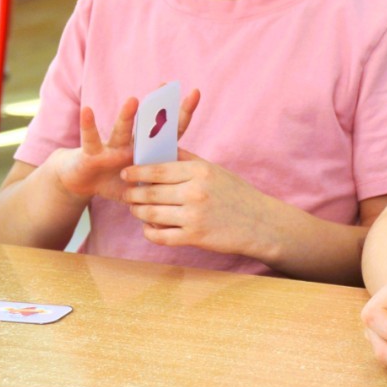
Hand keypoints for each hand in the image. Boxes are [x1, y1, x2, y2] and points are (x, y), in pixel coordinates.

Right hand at [53, 89, 198, 203]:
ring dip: (127, 118)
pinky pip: (91, 139)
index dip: (182, 114)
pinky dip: (89, 125)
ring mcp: (112, 146)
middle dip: (159, 108)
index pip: (169, 132)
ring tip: (134, 101)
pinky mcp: (92, 152)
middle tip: (167, 87)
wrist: (82, 181)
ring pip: (121, 131)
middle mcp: (132, 144)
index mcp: (148, 152)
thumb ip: (159, 191)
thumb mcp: (142, 188)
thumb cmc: (115, 181)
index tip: (196, 93)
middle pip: (148, 126)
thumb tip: (186, 207)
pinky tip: (88, 110)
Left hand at [120, 147, 270, 256]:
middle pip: (149, 192)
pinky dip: (149, 232)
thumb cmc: (238, 195)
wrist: (261, 224)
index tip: (126, 173)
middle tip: (126, 194)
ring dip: (137, 212)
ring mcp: (194, 216)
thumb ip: (188, 160)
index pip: (157, 170)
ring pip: (150, 214)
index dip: (136, 172)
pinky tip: (149, 227)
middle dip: (132, 194)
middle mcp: (195, 192)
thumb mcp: (216, 171)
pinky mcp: (194, 237)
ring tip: (135, 210)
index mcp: (200, 172)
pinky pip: (160, 236)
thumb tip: (161, 149)